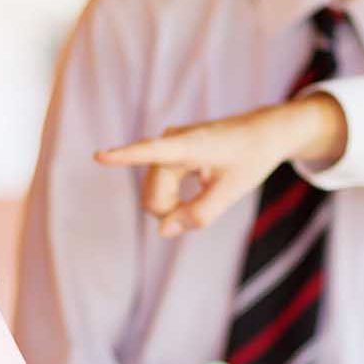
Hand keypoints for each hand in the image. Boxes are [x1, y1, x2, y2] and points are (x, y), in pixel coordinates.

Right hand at [94, 93, 348, 236]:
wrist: (264, 132)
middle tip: (202, 209)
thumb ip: (198, 215)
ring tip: (204, 191)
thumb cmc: (251, 158)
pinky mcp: (169, 148)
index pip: (151, 152)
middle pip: (153, 194)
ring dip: (173, 203)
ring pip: (154, 190)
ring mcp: (169, 142)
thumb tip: (162, 231)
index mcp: (190, 145)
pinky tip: (199, 184)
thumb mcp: (231, 192)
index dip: (124, 157)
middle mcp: (173, 138)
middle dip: (170, 211)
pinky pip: (160, 182)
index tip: (99, 156)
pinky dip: (175, 195)